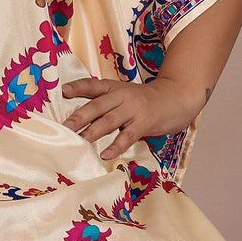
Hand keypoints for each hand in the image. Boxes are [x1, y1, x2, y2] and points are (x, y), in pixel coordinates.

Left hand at [59, 74, 201, 162]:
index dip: (78, 87)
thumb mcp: (125, 95)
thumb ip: (106, 104)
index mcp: (114, 88)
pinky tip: (105, 154)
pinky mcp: (145, 122)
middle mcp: (121, 96)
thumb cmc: (146, 100)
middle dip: (79, 117)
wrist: (177, 96)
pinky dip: (116, 146)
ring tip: (80, 141)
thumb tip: (81, 120)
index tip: (64, 91)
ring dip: (93, 132)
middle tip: (65, 127)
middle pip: (97, 106)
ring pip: (110, 120)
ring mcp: (133, 109)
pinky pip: (128, 136)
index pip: (93, 86)